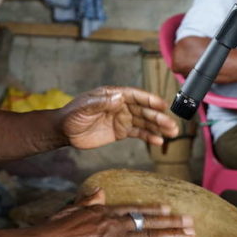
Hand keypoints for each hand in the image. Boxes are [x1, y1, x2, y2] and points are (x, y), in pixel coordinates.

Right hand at [33, 187, 194, 236]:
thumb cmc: (51, 231)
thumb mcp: (71, 210)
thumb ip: (88, 201)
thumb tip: (99, 191)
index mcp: (104, 212)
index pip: (134, 210)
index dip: (153, 210)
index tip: (168, 208)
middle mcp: (114, 225)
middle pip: (148, 222)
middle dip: (171, 222)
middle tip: (190, 221)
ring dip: (173, 236)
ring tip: (190, 234)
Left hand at [59, 86, 178, 148]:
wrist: (64, 131)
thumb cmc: (72, 115)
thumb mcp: (84, 107)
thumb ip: (100, 103)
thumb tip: (119, 98)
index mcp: (113, 95)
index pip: (136, 96)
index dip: (150, 100)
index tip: (163, 105)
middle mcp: (121, 105)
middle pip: (144, 110)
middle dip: (159, 117)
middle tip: (172, 125)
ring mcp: (122, 118)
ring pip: (144, 122)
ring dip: (158, 127)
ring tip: (173, 133)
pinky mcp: (120, 131)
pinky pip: (138, 133)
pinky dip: (149, 136)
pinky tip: (159, 140)